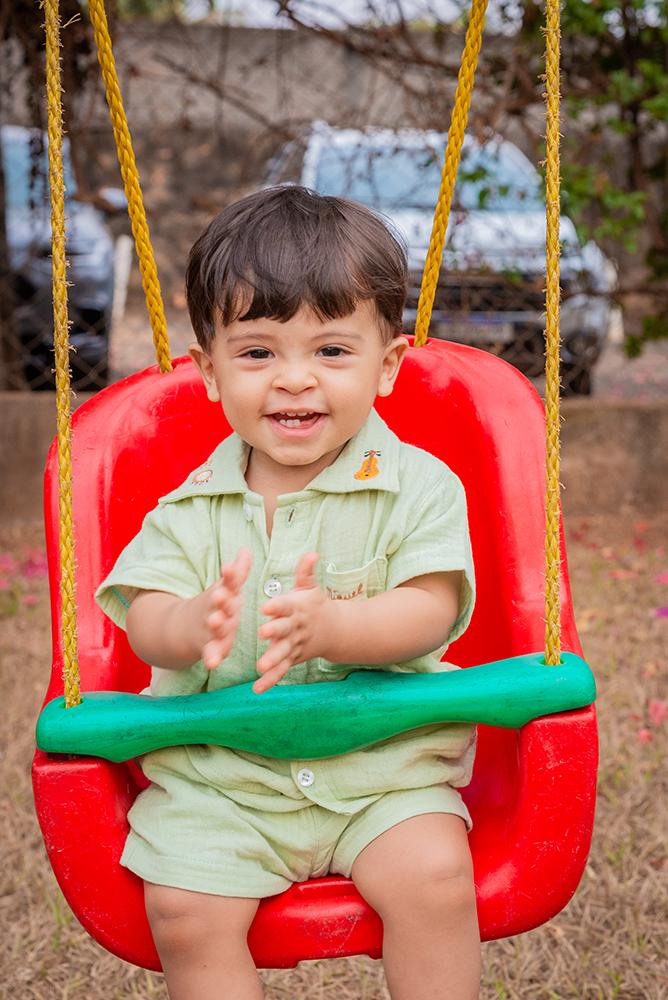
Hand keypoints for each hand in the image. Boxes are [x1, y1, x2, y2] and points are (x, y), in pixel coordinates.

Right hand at [201, 548, 251, 669]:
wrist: (186, 627)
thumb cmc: (218, 604)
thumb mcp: (228, 588)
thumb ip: (238, 572)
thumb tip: (246, 550)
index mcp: (225, 594)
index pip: (228, 582)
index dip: (230, 575)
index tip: (229, 567)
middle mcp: (216, 609)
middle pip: (219, 604)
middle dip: (220, 600)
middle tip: (220, 595)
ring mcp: (211, 628)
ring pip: (214, 626)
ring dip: (216, 625)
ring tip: (216, 622)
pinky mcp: (209, 647)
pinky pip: (211, 652)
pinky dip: (211, 657)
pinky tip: (213, 663)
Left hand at [254, 553, 332, 693]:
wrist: (335, 630)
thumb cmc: (316, 605)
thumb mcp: (311, 587)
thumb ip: (306, 572)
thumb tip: (311, 553)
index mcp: (297, 608)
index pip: (286, 606)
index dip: (277, 606)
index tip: (266, 606)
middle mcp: (296, 628)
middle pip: (285, 630)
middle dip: (274, 631)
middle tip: (261, 632)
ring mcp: (295, 645)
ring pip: (283, 653)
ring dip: (273, 660)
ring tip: (260, 667)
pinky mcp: (293, 659)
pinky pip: (281, 671)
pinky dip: (270, 681)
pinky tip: (257, 689)